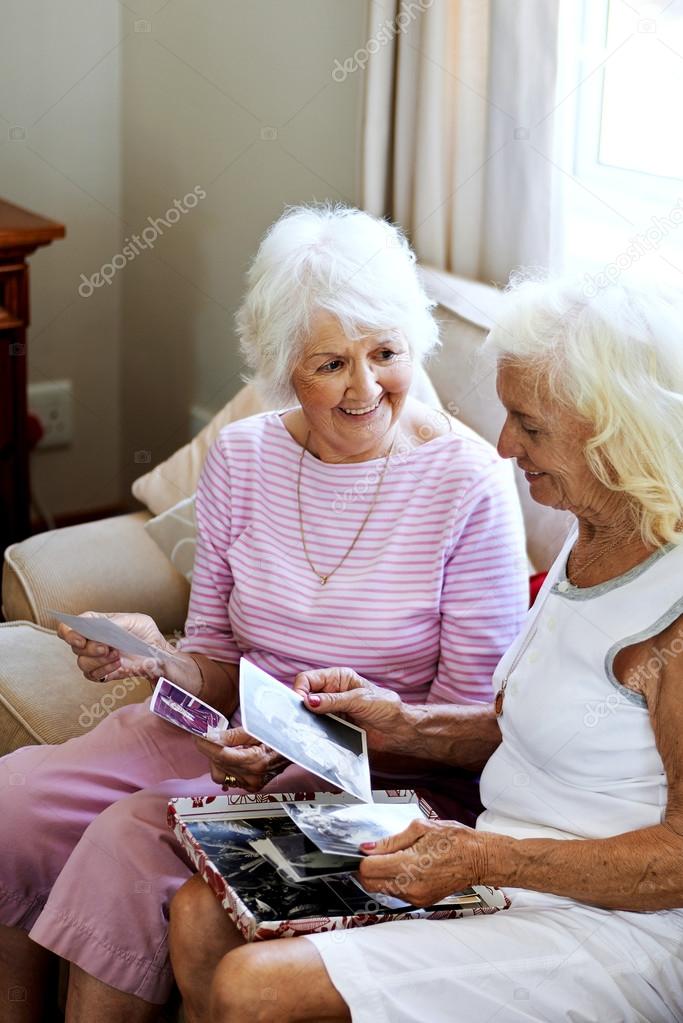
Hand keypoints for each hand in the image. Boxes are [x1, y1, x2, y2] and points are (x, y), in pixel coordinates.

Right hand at [57, 611, 175, 683]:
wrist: (157, 654)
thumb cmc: (145, 633)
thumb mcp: (134, 620)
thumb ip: (114, 622)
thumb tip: (99, 627)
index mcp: (94, 625)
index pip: (69, 627)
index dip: (68, 633)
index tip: (80, 640)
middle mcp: (91, 641)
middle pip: (75, 647)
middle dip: (90, 649)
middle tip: (107, 648)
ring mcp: (95, 658)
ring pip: (82, 663)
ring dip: (99, 661)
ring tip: (117, 655)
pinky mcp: (101, 672)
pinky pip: (92, 675)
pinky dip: (104, 670)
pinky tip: (118, 665)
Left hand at [195, 727, 289, 792]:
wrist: (296, 749)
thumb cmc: (279, 735)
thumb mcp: (255, 730)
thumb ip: (231, 735)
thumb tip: (209, 736)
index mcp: (254, 761)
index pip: (220, 754)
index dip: (205, 744)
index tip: (197, 735)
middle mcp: (252, 777)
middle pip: (217, 764)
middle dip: (212, 749)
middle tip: (216, 736)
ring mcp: (252, 784)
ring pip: (220, 774)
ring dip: (219, 760)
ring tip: (230, 747)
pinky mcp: (252, 787)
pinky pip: (229, 779)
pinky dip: (227, 768)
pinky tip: (235, 758)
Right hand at [294, 667, 413, 753]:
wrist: (399, 730)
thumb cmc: (386, 707)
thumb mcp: (359, 700)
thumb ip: (334, 701)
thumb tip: (309, 701)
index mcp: (338, 678)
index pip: (308, 679)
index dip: (300, 690)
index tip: (300, 704)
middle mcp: (332, 692)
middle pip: (305, 696)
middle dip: (300, 706)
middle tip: (299, 718)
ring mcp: (332, 710)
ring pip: (309, 713)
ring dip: (307, 720)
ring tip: (307, 728)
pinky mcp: (334, 726)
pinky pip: (317, 728)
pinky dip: (314, 731)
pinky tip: (315, 736)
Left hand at [358, 818, 490, 906]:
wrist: (479, 859)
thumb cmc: (455, 841)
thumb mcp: (421, 829)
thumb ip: (391, 840)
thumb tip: (368, 848)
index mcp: (409, 865)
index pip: (368, 870)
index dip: (362, 859)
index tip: (367, 851)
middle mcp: (411, 886)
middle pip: (370, 884)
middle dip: (367, 870)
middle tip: (377, 854)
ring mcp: (416, 897)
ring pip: (382, 890)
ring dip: (381, 875)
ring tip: (398, 858)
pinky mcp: (421, 902)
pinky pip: (397, 893)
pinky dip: (394, 881)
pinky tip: (408, 867)